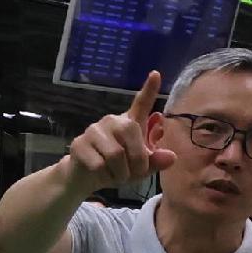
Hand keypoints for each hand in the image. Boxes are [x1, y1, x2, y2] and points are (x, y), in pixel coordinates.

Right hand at [61, 72, 160, 198]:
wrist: (84, 178)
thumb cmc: (115, 169)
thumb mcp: (140, 170)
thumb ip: (155, 162)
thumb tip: (172, 156)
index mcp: (129, 124)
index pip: (140, 103)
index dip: (149, 90)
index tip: (156, 74)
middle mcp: (112, 121)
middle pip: (132, 135)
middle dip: (138, 162)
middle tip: (133, 175)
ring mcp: (94, 130)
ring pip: (116, 154)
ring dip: (121, 173)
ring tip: (117, 176)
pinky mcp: (79, 144)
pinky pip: (100, 165)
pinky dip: (106, 177)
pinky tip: (101, 175)